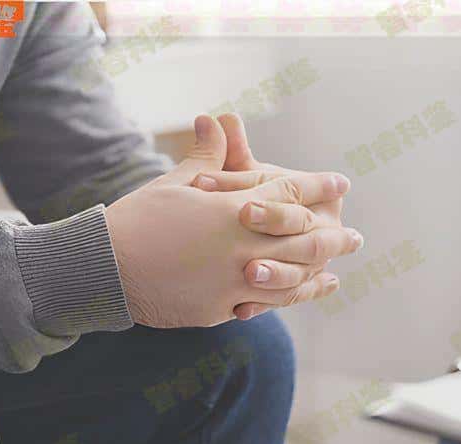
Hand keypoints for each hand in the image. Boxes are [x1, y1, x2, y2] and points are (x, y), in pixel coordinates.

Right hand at [105, 116, 362, 327]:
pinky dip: (290, 298)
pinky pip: (266, 304)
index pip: (289, 192)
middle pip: (304, 241)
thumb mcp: (175, 183)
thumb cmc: (138, 218)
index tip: (342, 182)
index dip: (319, 186)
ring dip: (320, 272)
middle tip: (356, 238)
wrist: (104, 268)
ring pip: (292, 278)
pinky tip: (300, 295)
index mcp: (234, 209)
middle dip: (334, 237)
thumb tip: (215, 118)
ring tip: (338, 270)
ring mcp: (236, 282)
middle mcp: (244, 247)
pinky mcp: (222, 307)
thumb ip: (208, 156)